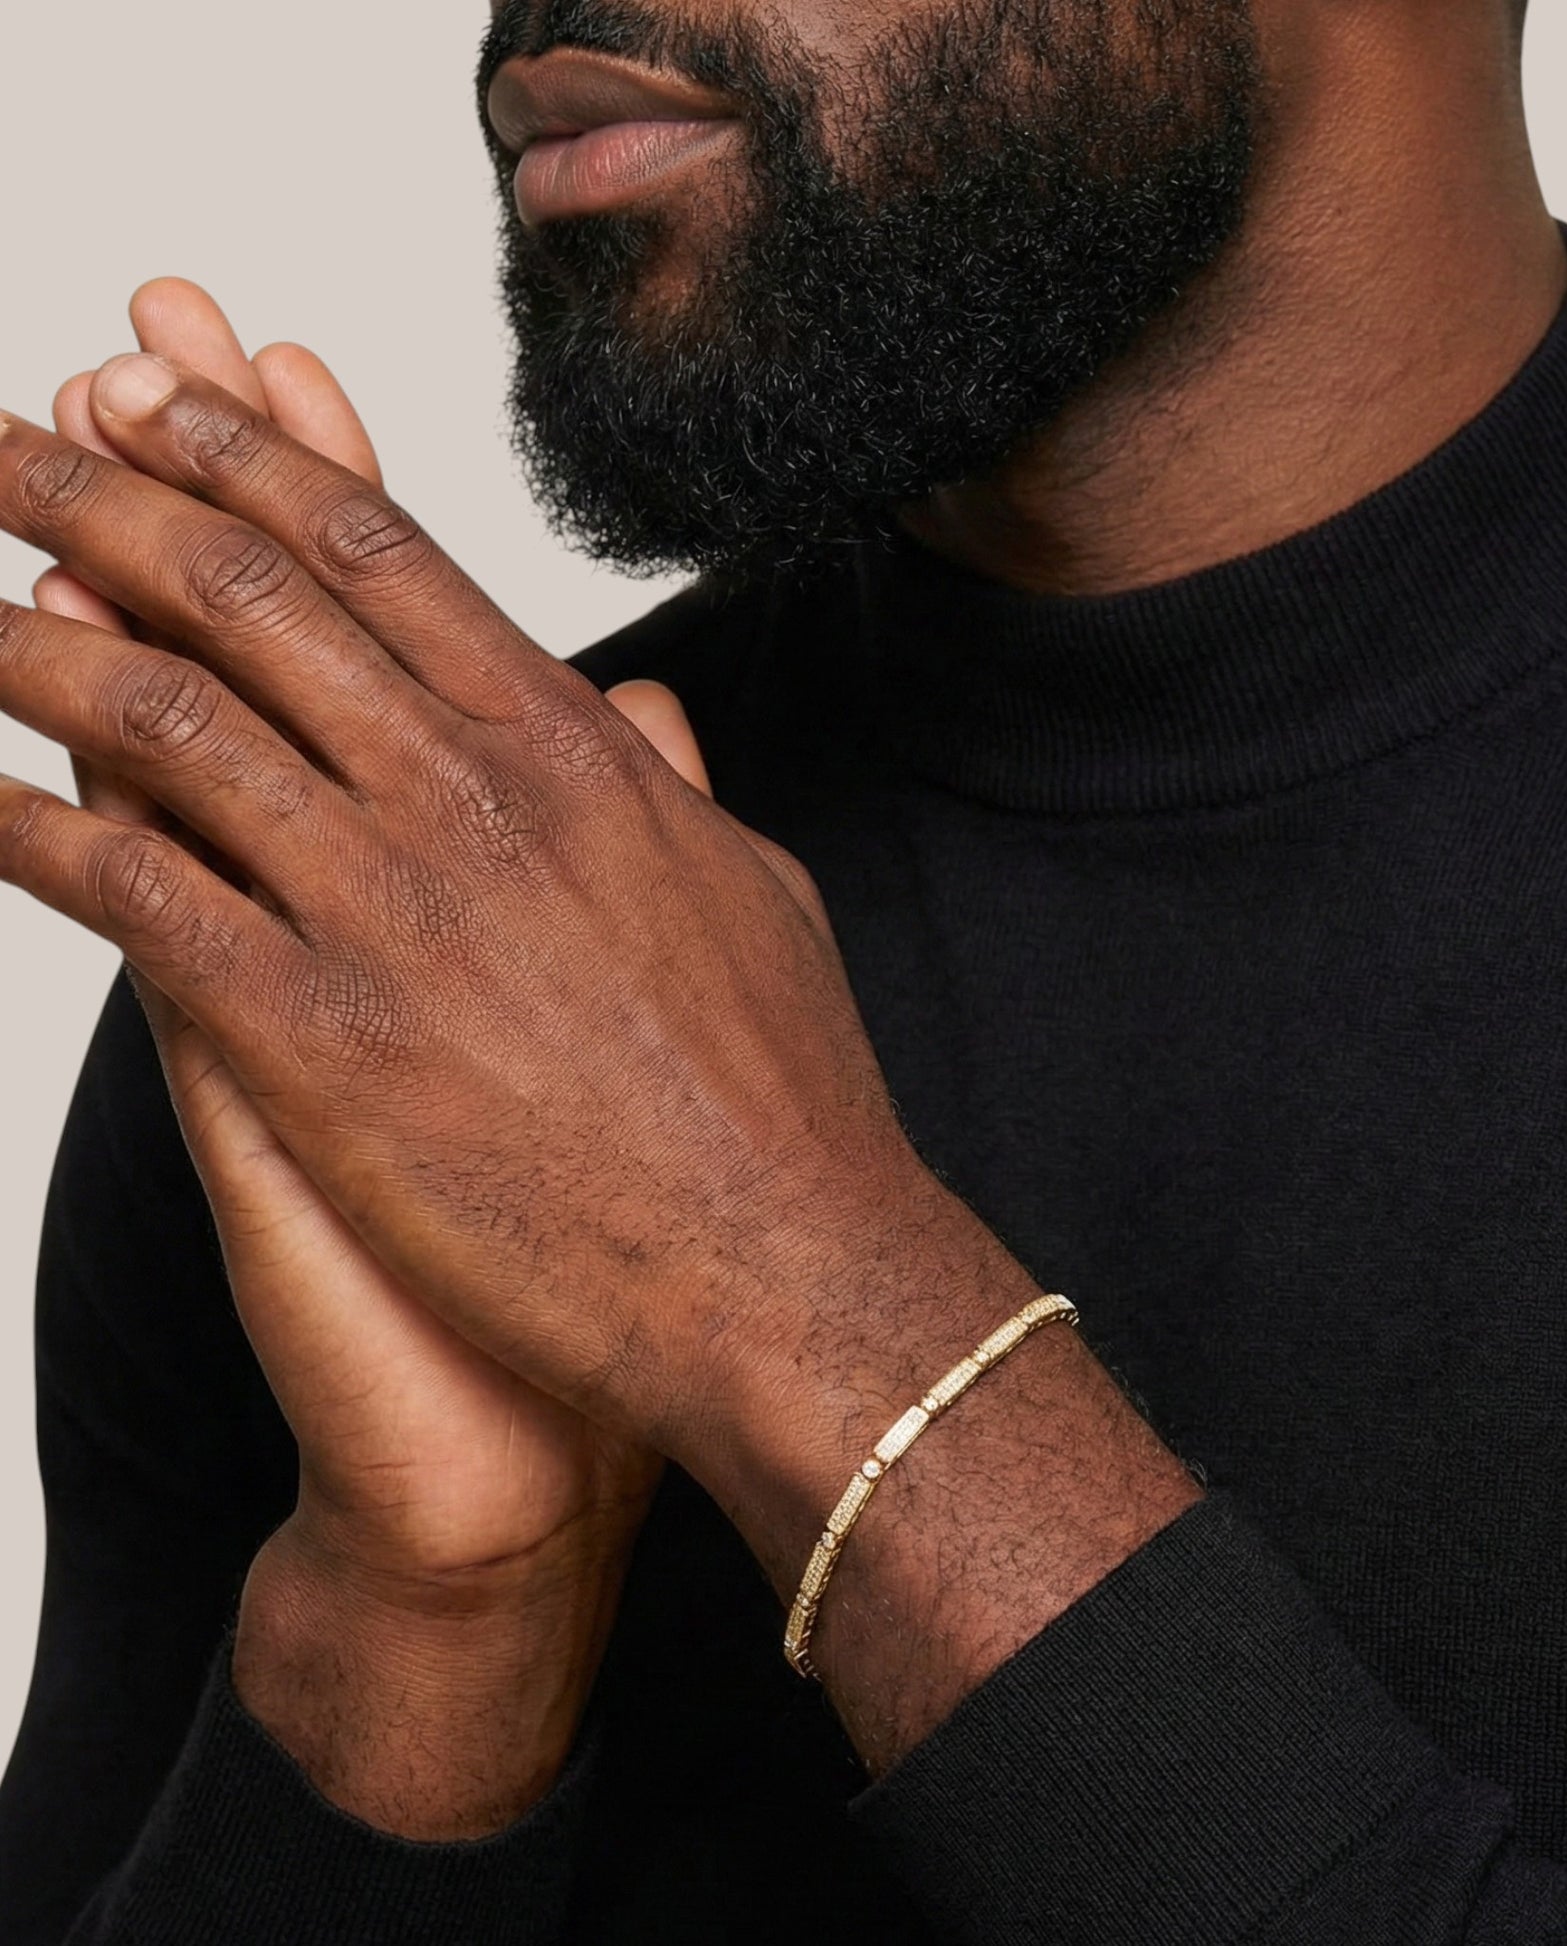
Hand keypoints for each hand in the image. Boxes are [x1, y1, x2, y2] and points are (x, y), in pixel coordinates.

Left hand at [0, 346, 1199, 1779]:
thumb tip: (642, 711)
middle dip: (106, 495)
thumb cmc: (786, 1095)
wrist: (786, 1268)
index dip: (254, 458)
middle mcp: (469, 793)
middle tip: (9, 441)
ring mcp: (385, 907)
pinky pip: (130, 895)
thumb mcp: (751, 895)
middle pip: (247, 595)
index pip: (383, 554)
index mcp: (573, 749)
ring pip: (164, 720)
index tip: (167, 405)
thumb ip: (669, 787)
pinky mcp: (316, 1037)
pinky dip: (33, 832)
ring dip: (35, 647)